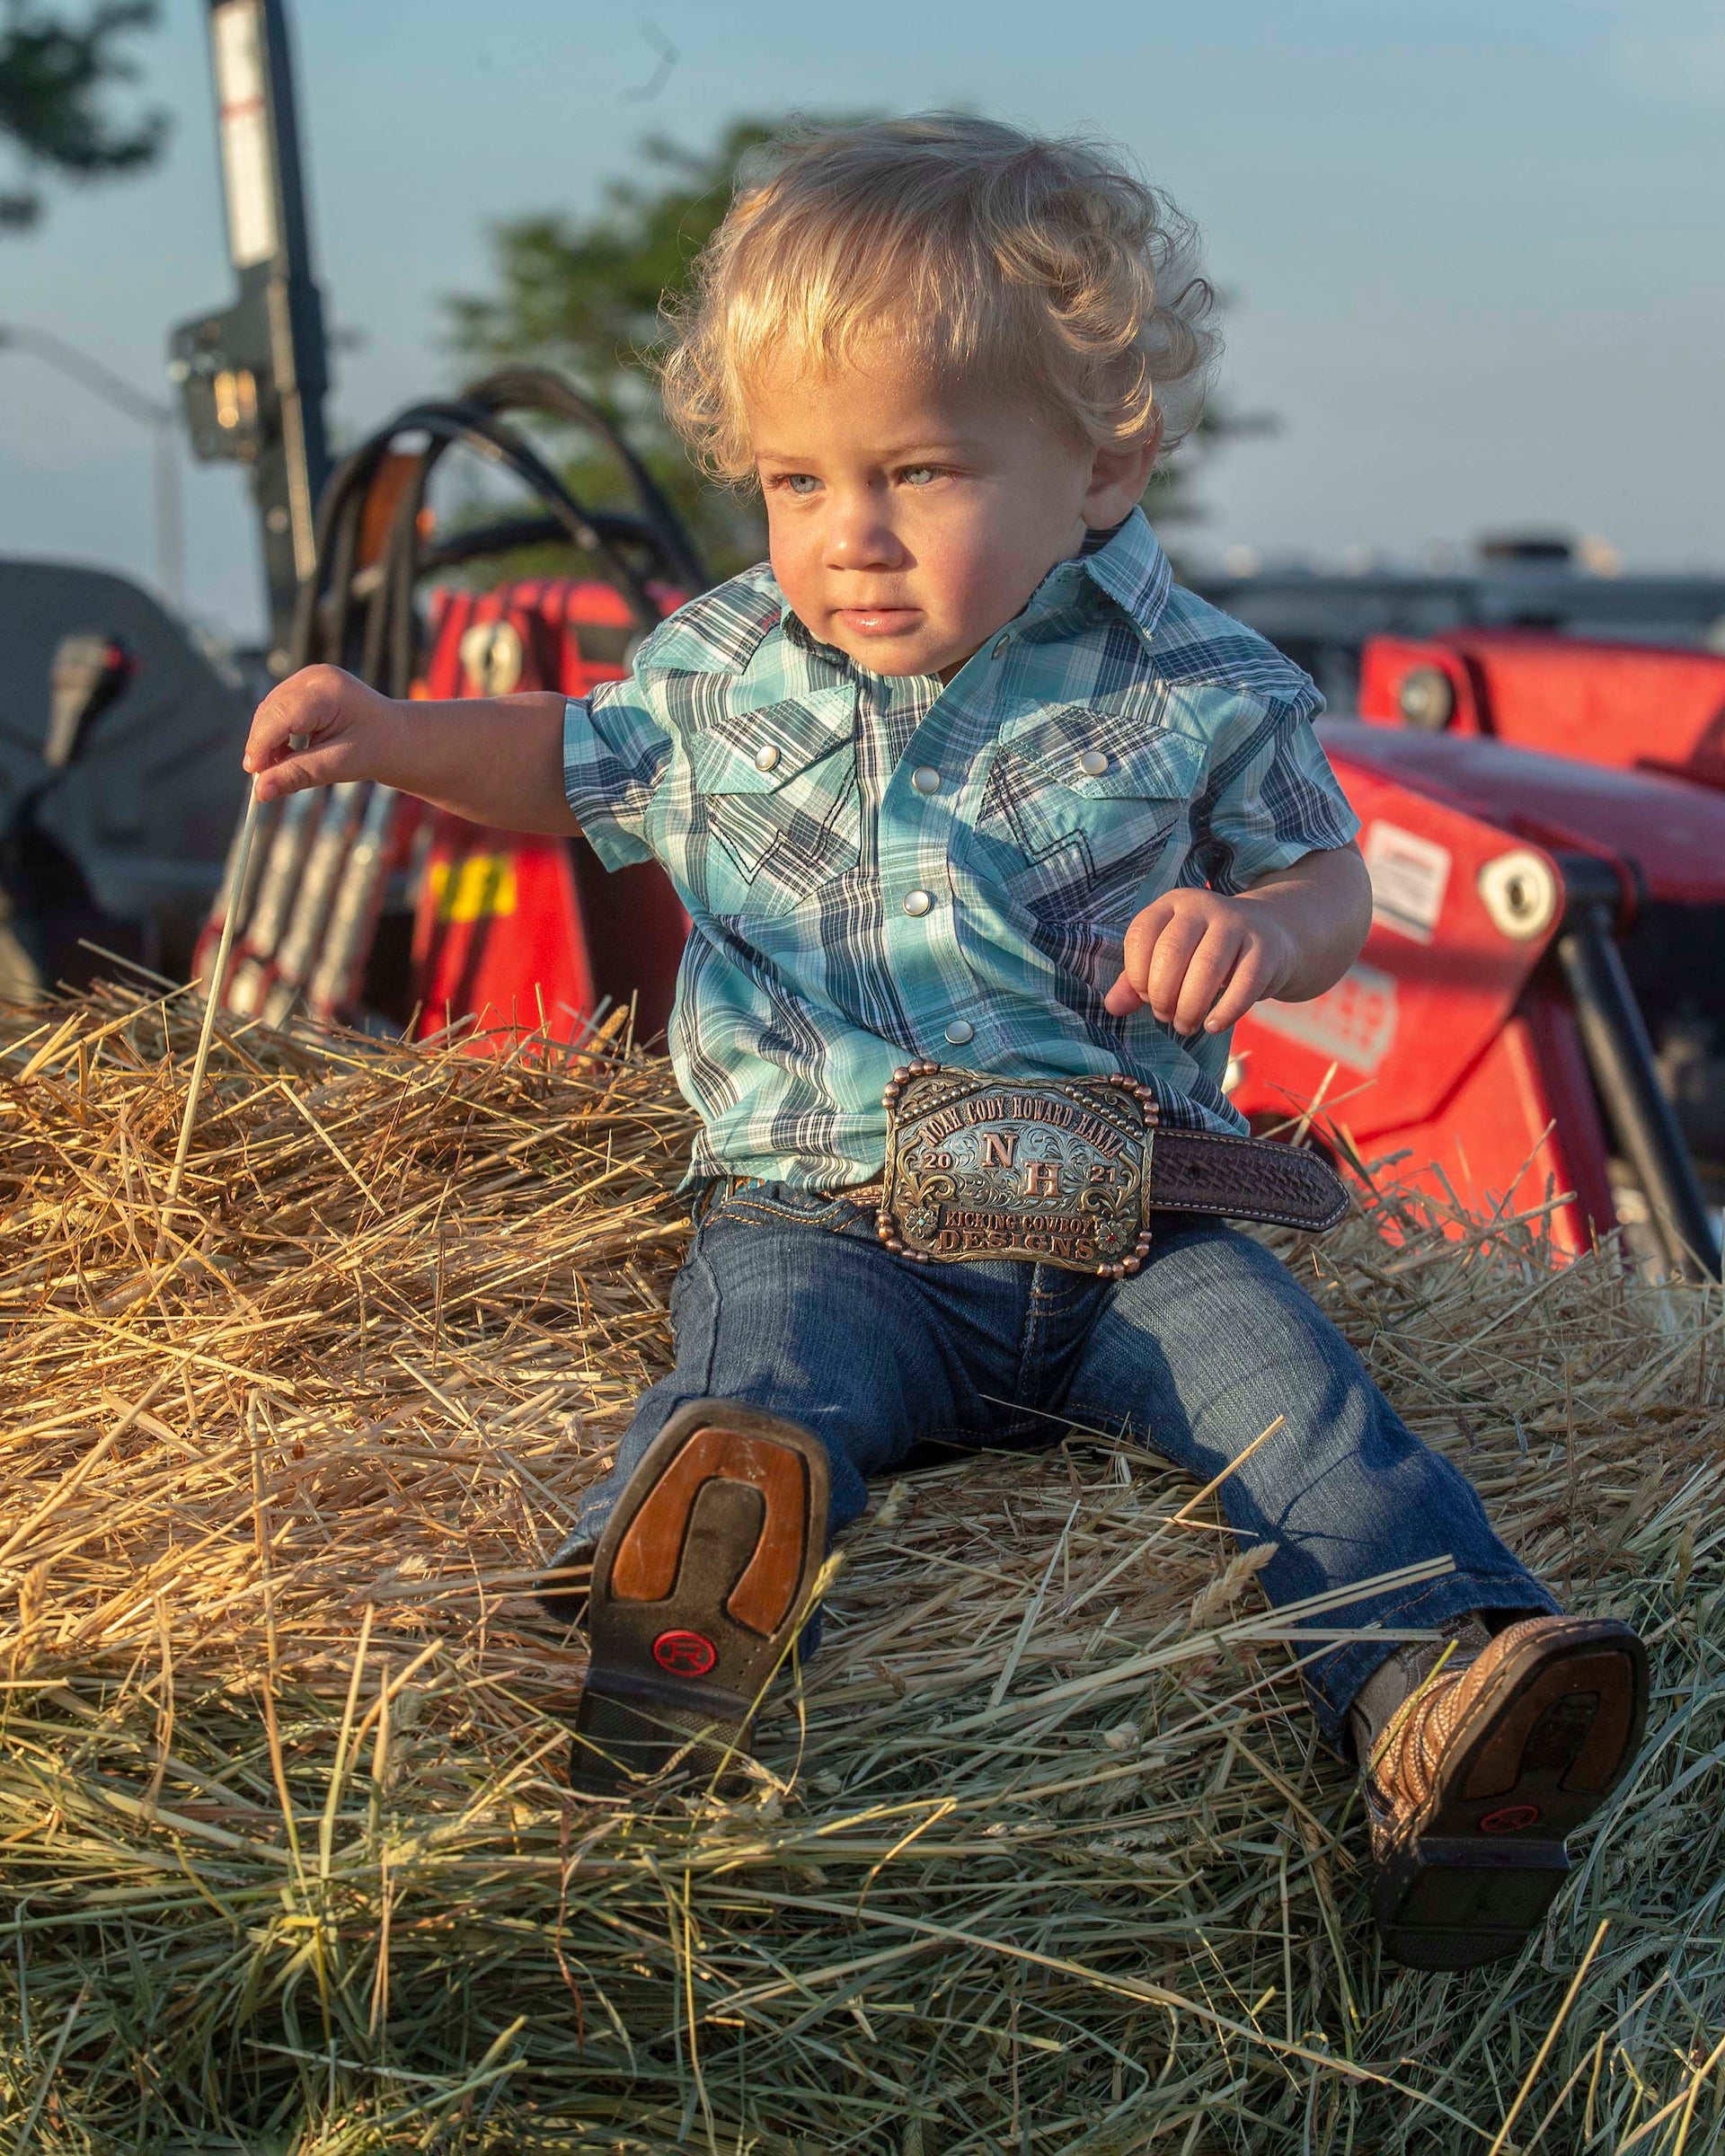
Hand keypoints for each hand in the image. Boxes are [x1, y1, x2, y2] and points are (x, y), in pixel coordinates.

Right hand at [243, 664, 405, 801]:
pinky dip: (277, 734)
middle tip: (264, 780)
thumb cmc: (376, 749)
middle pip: (271, 711)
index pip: (280, 715)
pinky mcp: (305, 686)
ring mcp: (309, 677)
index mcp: (329, 691)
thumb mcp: (338, 765)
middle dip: (263, 746)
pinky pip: (279, 709)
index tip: (255, 776)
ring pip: (270, 711)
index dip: (261, 745)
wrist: (397, 736)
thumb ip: (298, 774)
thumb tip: (260, 792)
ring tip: (281, 769)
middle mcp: (315, 676)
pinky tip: (288, 755)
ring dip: (268, 741)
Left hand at [1104, 887, 1297, 1033]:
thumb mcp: (1169, 958)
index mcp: (1172, 905)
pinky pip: (1244, 984)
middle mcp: (1203, 907)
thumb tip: (1112, 1006)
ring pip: (1207, 968)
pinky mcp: (1266, 949)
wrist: (1271, 936)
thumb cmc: (1206, 951)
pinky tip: (1212, 1026)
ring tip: (1185, 1025)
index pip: (1141, 933)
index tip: (1144, 996)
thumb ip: (1137, 980)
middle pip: (1172, 952)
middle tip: (1165, 1016)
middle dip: (1163, 994)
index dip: (1137, 972)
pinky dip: (1225, 1012)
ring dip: (1190, 1007)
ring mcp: (1238, 925)